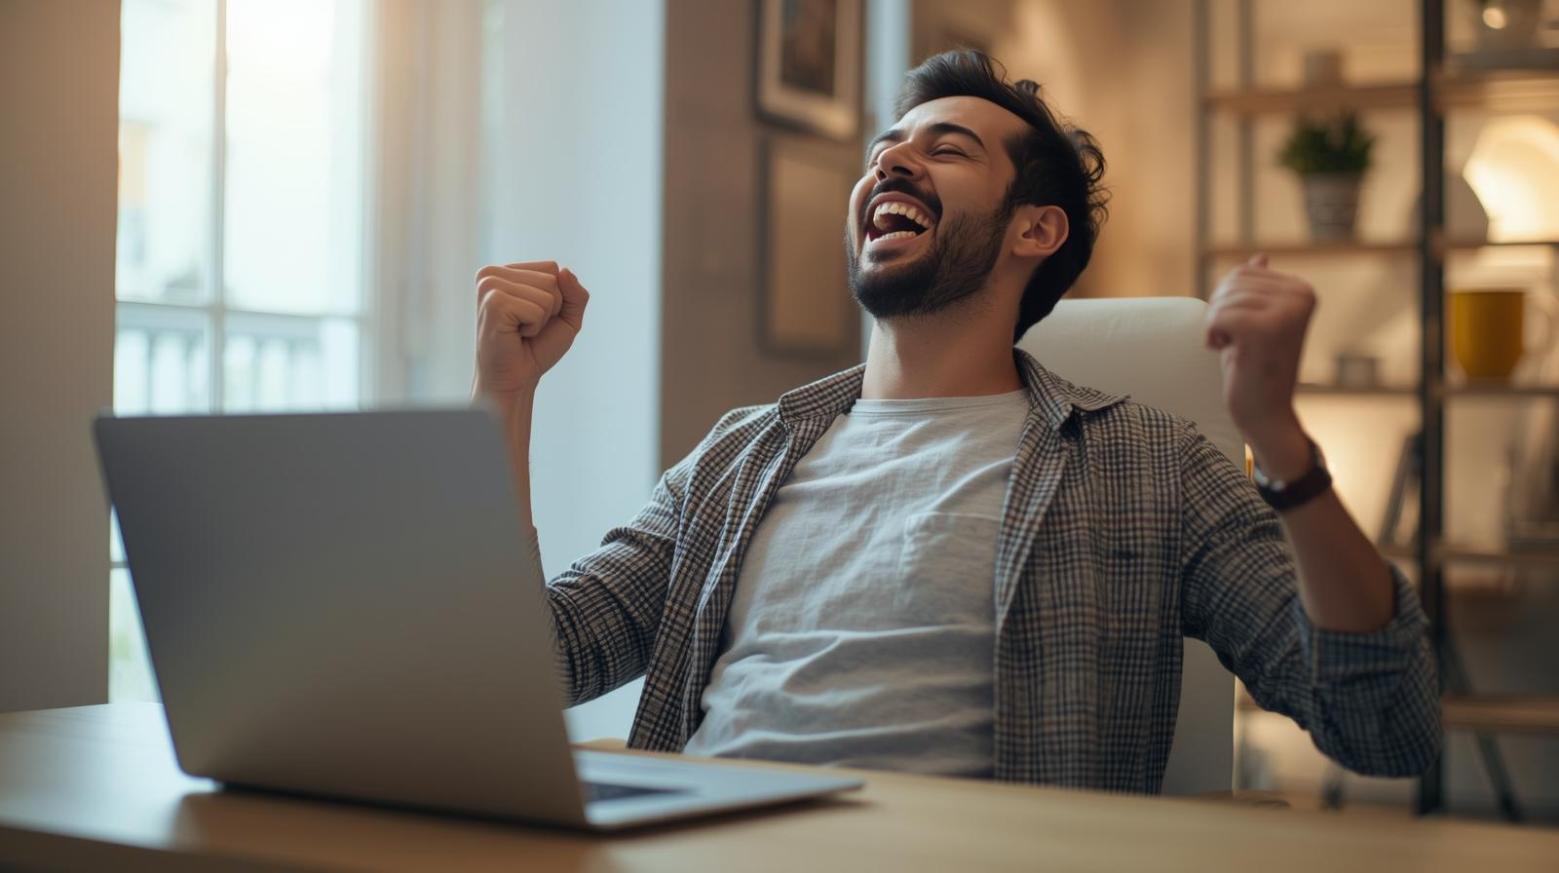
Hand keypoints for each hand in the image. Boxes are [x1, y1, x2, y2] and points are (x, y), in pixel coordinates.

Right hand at [472, 260, 589, 401]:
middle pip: (552, 279)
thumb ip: (575, 292)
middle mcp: (492, 273)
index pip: (552, 268)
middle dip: (550, 310)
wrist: (515, 380)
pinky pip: (538, 309)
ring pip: (547, 293)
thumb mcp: (567, 317)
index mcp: (505, 271)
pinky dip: (534, 327)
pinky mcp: (493, 302)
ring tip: (520, 331)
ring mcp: (490, 286)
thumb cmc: (536, 349)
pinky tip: (515, 335)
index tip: (533, 317)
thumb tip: (564, 271)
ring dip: (541, 320)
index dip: (555, 299)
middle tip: (526, 327)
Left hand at [1205, 254, 1314, 476]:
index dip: (1228, 300)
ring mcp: (1287, 312)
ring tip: (1235, 347)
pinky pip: (1218, 315)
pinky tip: (1228, 351)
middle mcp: (1301, 296)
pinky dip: (1212, 334)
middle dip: (1220, 310)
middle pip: (1232, 282)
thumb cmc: (1255, 367)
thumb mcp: (1257, 321)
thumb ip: (1261, 290)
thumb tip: (1259, 257)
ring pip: (1223, 300)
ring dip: (1216, 325)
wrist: (1265, 412)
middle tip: (1234, 340)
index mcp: (1302, 290)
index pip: (1242, 272)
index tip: (1242, 329)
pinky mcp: (1266, 329)